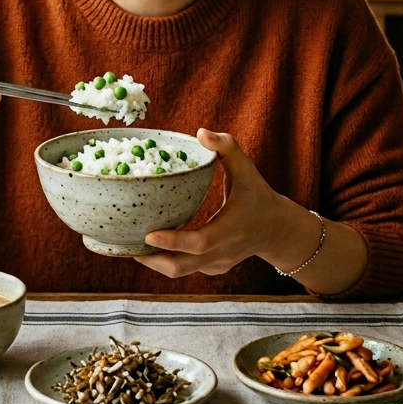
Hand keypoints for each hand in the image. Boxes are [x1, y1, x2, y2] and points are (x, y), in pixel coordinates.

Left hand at [135, 129, 286, 277]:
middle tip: (126, 242)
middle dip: (151, 258)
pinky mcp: (211, 269)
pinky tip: (148, 245)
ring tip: (129, 244)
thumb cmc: (257, 195)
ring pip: (178, 271)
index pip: (199, 242)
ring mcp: (215, 265)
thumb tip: (200, 132)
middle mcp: (221, 252)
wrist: (276, 230)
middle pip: (180, 267)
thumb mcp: (246, 169)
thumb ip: (226, 148)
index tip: (148, 234)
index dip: (173, 242)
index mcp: (229, 229)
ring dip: (153, 261)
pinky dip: (164, 259)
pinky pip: (183, 268)